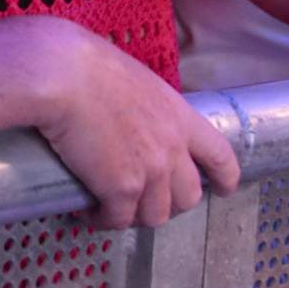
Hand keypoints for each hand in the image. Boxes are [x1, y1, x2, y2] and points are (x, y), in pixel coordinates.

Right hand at [23, 22, 239, 228]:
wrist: (63, 75)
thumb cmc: (86, 67)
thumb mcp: (136, 82)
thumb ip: (146, 109)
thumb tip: (129, 120)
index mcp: (179, 117)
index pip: (219, 155)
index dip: (225, 177)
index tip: (224, 189)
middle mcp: (172, 148)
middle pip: (188, 197)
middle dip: (168, 204)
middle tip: (143, 200)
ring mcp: (150, 172)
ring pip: (155, 216)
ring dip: (134, 216)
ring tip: (110, 207)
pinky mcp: (120, 190)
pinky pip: (117, 220)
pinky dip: (102, 220)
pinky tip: (86, 210)